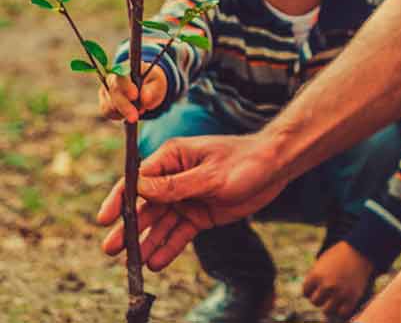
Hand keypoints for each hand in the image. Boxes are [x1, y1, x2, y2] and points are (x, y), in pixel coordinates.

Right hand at [96, 132, 287, 270]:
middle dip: (129, 226)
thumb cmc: (245, 160)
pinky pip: (179, 233)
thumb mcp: (210, 175)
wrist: (276, 167)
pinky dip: (168, 247)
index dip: (119, 198)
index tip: (104, 218)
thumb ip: (176, 185)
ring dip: (146, 242)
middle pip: (145, 205)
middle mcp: (175, 178)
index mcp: (173, 157)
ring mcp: (187, 197)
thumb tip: (139, 187)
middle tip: (110, 249)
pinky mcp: (200, 214)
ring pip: (160, 223)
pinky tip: (156, 263)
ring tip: (132, 263)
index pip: (138, 178)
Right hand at [98, 62, 166, 122]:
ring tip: (139, 110)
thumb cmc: (152, 82)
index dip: (126, 86)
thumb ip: (152, 89)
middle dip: (124, 106)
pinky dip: (118, 115)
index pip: (122, 75)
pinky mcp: (103, 101)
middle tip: (135, 117)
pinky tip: (128, 113)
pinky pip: (107, 111)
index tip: (135, 96)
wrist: (147, 87)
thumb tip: (144, 98)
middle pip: (113, 91)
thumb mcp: (157, 84)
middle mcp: (112, 76)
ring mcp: (105, 89)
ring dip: (122, 112)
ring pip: (108, 103)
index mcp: (126, 67)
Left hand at [303, 241, 374, 319]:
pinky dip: (341, 310)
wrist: (360, 249)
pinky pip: (342, 313)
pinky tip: (343, 302)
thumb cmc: (340, 254)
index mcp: (316, 275)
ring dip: (329, 305)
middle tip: (327, 291)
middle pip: (315, 302)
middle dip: (320, 297)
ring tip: (334, 298)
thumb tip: (309, 295)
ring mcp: (339, 293)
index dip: (311, 290)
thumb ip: (315, 277)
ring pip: (326, 311)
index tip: (318, 286)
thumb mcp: (323, 261)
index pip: (306, 292)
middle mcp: (326, 286)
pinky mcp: (352, 298)